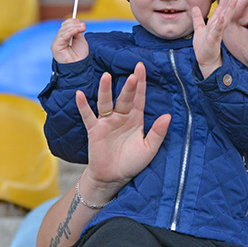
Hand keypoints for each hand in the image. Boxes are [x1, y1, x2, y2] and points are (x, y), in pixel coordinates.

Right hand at [52, 18, 88, 62]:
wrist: (79, 66)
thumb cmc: (80, 55)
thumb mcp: (80, 40)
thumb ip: (78, 31)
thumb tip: (78, 23)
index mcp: (65, 37)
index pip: (66, 26)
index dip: (72, 22)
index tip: (81, 22)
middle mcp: (60, 39)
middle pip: (64, 27)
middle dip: (74, 24)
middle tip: (83, 25)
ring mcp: (57, 42)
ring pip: (63, 30)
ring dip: (74, 27)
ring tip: (82, 28)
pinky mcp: (55, 46)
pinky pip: (62, 36)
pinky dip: (70, 32)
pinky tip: (76, 30)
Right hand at [75, 62, 169, 200]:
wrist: (113, 178)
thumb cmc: (132, 163)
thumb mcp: (149, 149)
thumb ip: (158, 133)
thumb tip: (168, 116)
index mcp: (135, 118)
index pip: (139, 98)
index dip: (141, 84)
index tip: (142, 68)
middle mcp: (121, 116)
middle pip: (125, 98)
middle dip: (129, 87)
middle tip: (133, 75)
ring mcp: (107, 122)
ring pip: (106, 103)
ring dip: (105, 90)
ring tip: (106, 77)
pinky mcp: (94, 130)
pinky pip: (88, 116)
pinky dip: (83, 106)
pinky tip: (80, 94)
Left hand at [192, 0, 239, 78]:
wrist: (205, 60)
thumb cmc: (203, 47)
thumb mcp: (198, 29)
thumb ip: (197, 18)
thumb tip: (195, 7)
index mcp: (214, 23)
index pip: (220, 9)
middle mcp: (218, 27)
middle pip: (226, 11)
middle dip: (231, 1)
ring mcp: (217, 33)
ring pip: (225, 19)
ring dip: (230, 9)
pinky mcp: (214, 39)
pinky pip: (218, 30)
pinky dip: (220, 23)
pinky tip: (222, 17)